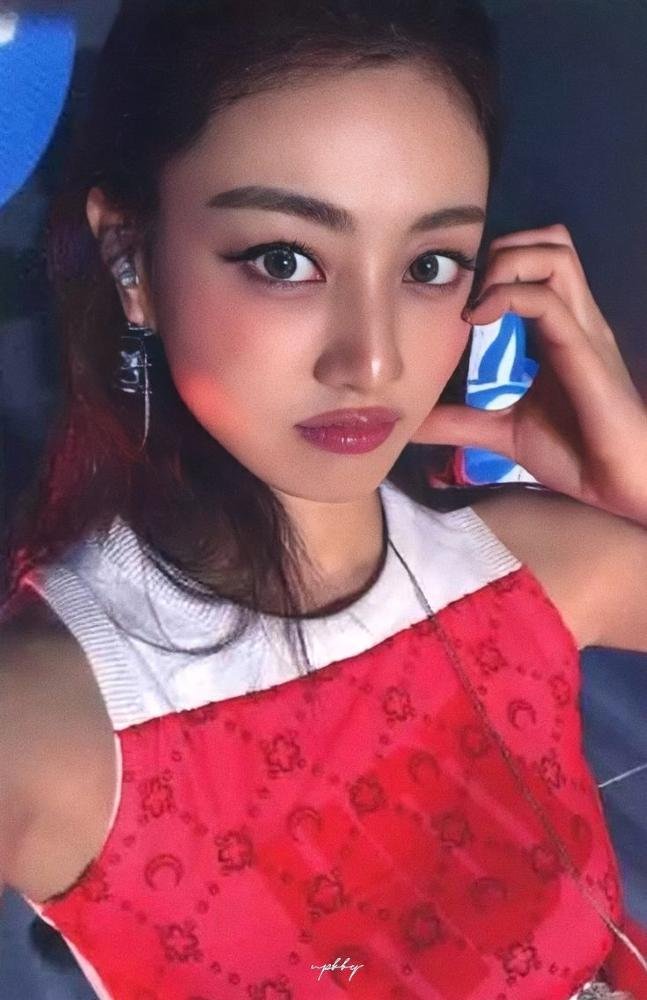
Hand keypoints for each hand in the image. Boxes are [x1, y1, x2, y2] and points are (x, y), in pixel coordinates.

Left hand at [412, 224, 646, 525]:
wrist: (620, 486)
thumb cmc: (577, 456)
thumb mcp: (504, 432)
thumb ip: (462, 422)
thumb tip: (413, 422)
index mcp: (560, 330)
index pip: (538, 262)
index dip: (496, 262)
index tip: (456, 296)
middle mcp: (576, 319)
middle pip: (552, 241)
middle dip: (503, 248)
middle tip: (468, 288)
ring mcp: (584, 330)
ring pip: (556, 254)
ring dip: (507, 263)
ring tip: (475, 302)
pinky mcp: (585, 351)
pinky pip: (548, 300)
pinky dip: (508, 296)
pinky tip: (478, 320)